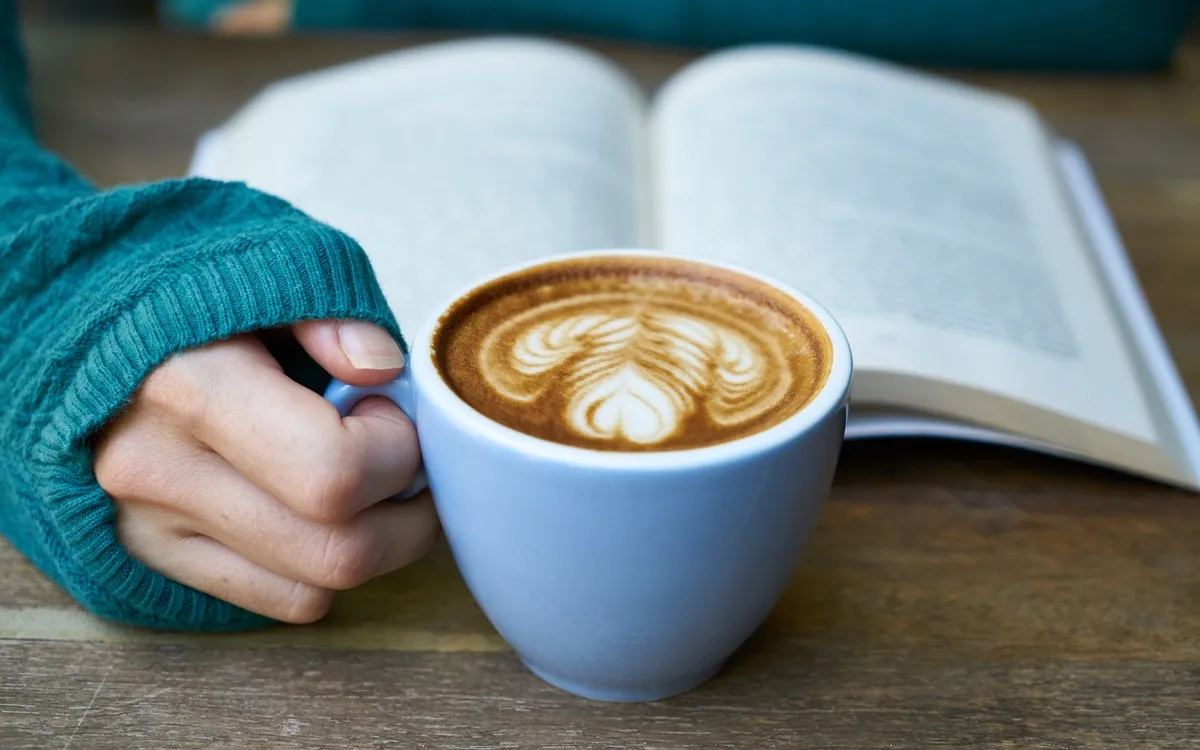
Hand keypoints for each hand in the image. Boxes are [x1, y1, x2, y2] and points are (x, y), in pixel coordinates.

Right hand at [94, 320, 436, 622]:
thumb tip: (383, 368)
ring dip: (375, 548)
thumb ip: (331, 312)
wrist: (71, 320)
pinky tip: (324, 514)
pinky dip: (321, 568)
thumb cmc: (189, 290)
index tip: (389, 409)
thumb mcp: (265, 264)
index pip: (334, 473)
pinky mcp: (151, 557)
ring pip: (314, 588)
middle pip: (337, 551)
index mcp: (191, 387)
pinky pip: (276, 601)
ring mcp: (149, 526)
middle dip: (408, 515)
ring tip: (374, 488)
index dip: (396, 451)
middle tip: (410, 464)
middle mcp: (160, 471)